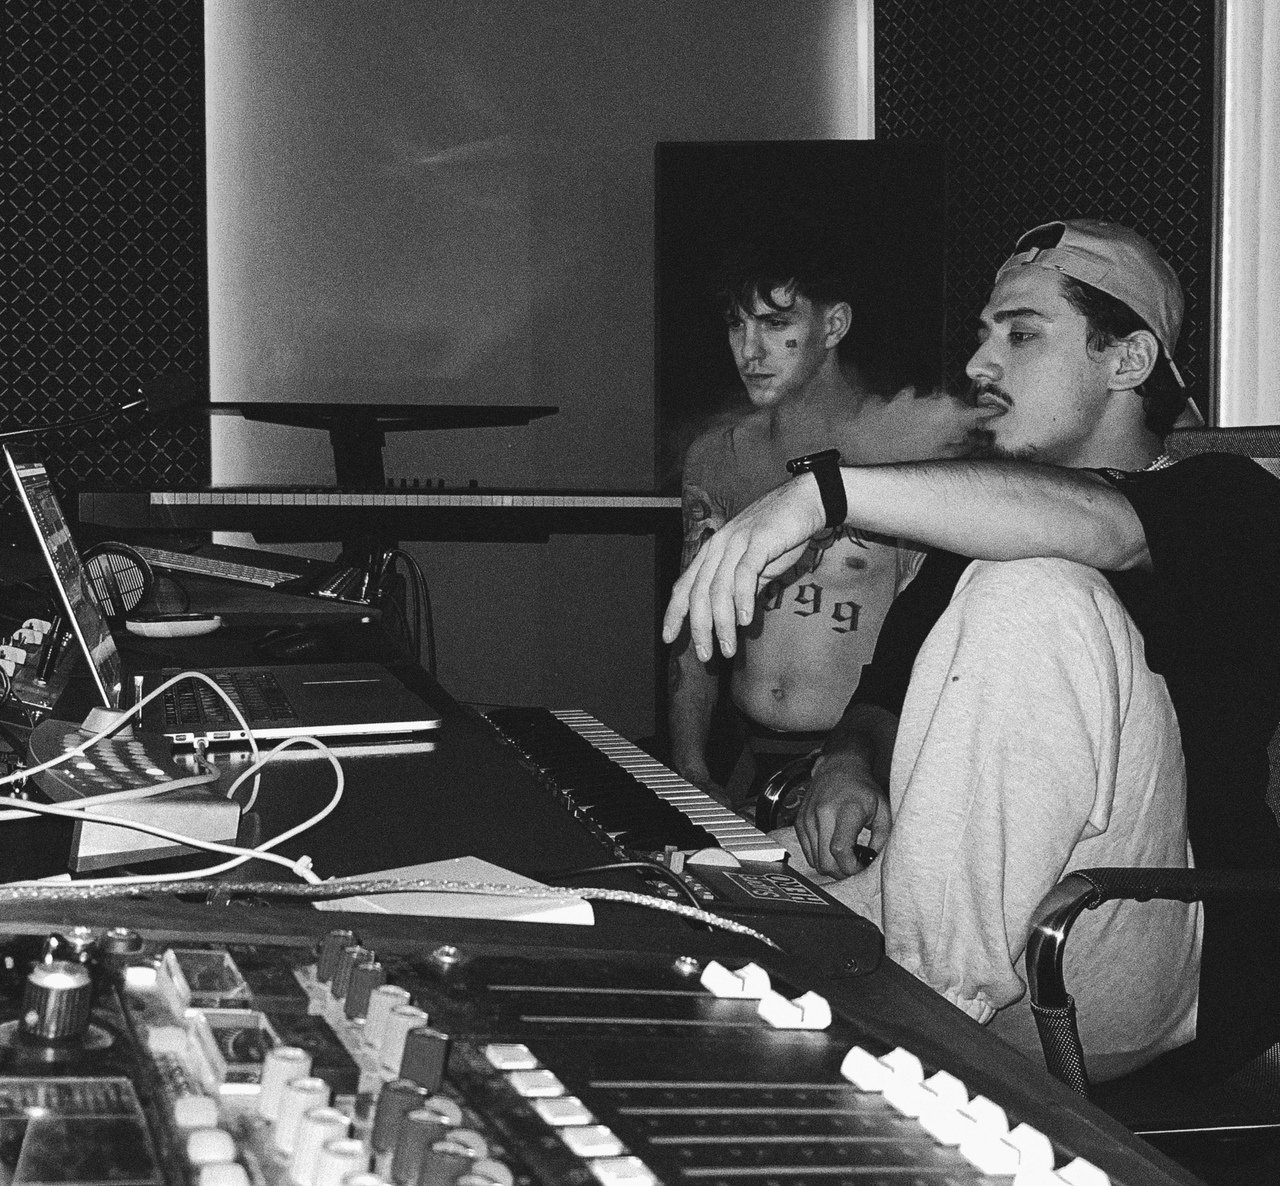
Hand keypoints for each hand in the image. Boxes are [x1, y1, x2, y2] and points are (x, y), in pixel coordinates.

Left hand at [661, 475, 825, 660]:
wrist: (807, 501)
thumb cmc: (781, 534)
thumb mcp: (756, 565)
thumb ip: (742, 587)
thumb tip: (733, 616)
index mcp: (712, 551)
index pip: (685, 585)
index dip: (674, 613)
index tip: (669, 637)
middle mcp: (719, 546)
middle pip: (698, 593)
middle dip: (699, 628)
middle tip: (705, 655)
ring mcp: (737, 542)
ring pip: (719, 589)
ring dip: (722, 623)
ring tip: (727, 647)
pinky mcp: (759, 541)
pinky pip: (744, 574)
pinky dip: (742, 599)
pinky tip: (745, 620)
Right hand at [795, 755, 891, 877]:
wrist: (838, 768)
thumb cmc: (863, 791)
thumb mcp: (882, 811)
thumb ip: (881, 839)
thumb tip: (871, 862)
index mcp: (846, 811)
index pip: (840, 850)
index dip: (851, 867)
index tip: (861, 867)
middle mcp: (823, 814)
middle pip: (825, 861)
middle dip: (841, 872)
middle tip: (853, 866)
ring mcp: (808, 818)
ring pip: (814, 861)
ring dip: (830, 866)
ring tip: (844, 856)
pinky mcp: (800, 822)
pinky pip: (807, 852)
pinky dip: (820, 856)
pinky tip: (832, 848)